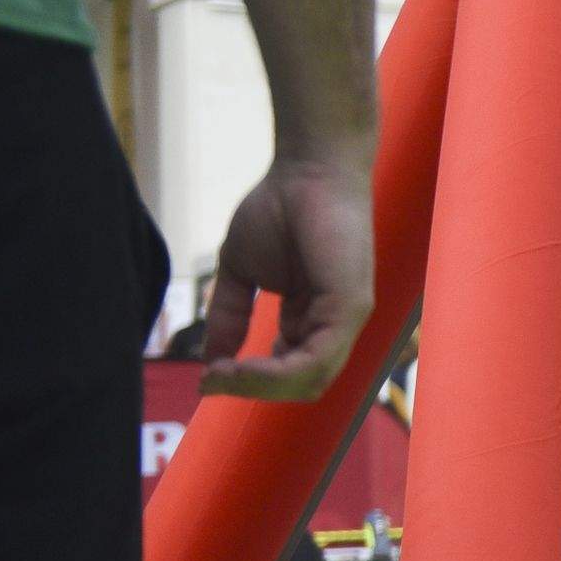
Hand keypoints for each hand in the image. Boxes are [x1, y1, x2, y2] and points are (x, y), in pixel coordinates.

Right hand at [198, 155, 374, 400]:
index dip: (250, 383)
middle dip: (251, 391)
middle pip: (301, 385)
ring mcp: (347, 318)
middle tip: (211, 381)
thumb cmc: (278, 210)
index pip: (290, 373)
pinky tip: (241, 367)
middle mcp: (335, 324)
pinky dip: (276, 372)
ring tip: (221, 376)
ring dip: (259, 386)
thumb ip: (229, 315)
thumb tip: (209, 361)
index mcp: (313, 319)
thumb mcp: (241, 272)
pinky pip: (317, 358)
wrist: (306, 169)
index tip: (208, 379)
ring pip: (310, 380)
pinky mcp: (351, 306)